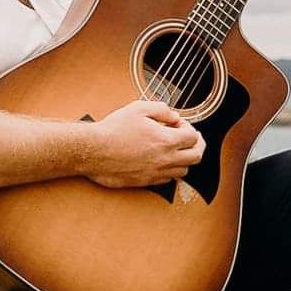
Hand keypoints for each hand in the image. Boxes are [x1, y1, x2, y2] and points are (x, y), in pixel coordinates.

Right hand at [86, 99, 203, 187]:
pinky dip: (170, 171)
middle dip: (197, 145)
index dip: (190, 127)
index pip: (193, 137)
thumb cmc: (113, 129)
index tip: (179, 124)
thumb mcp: (139, 108)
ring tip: (176, 150)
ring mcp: (156, 173)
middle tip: (190, 139)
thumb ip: (162, 110)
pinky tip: (162, 162)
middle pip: (196, 157)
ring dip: (184, 159)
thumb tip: (174, 116)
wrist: (93, 151)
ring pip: (184, 171)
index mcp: (166, 140)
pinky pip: (167, 180)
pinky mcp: (145, 182)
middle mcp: (165, 160)